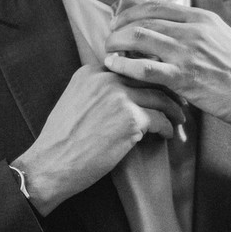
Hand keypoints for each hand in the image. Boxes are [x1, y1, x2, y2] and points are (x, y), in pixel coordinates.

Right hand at [13, 63, 185, 215]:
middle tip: (179, 101)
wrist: (50, 164)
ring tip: (179, 118)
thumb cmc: (61, 140)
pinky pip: (160, 119)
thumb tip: (123, 91)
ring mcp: (120, 97)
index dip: (148, 77)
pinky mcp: (131, 119)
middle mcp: (106, 79)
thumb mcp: (74, 100)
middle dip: (167, 90)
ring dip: (172, 109)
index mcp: (92, 72)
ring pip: (159, 96)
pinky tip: (168, 134)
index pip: (130, 67)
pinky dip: (168, 127)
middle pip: (148, 78)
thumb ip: (97, 89)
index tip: (160, 86)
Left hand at [103, 1, 230, 147]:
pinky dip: (124, 66)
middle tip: (109, 38)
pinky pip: (144, 68)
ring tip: (108, 52)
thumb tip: (169, 22)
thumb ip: (195, 28)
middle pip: (142, 19)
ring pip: (138, 38)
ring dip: (116, 44)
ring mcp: (188, 53)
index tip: (119, 21)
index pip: (154, 5)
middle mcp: (193, 30)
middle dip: (118, 28)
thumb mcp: (220, 36)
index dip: (129, 11)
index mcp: (201, 18)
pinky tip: (114, 67)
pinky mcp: (184, 78)